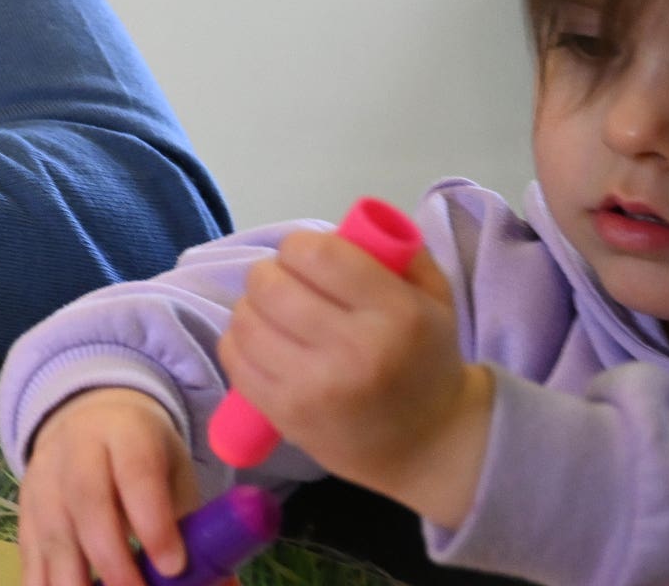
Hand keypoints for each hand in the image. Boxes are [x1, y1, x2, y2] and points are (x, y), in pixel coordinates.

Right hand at [15, 389, 196, 585]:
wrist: (88, 420)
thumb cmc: (145, 456)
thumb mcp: (175, 476)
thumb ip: (195, 529)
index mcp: (126, 433)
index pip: (136, 472)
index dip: (152, 520)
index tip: (173, 567)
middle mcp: (75, 450)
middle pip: (86, 501)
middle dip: (111, 559)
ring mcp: (42, 479)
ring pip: (51, 530)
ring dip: (71, 579)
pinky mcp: (24, 508)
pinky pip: (29, 551)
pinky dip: (41, 583)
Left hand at [216, 229, 491, 527]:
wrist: (431, 445)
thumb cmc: (426, 358)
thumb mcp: (433, 297)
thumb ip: (396, 251)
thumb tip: (351, 222)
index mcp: (395, 313)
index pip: (316, 253)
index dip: (300, 247)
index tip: (310, 259)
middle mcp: (354, 351)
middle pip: (270, 284)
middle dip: (272, 275)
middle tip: (289, 287)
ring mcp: (314, 387)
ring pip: (245, 318)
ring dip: (253, 308)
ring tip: (277, 316)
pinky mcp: (286, 415)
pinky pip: (234, 358)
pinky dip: (241, 342)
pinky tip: (266, 345)